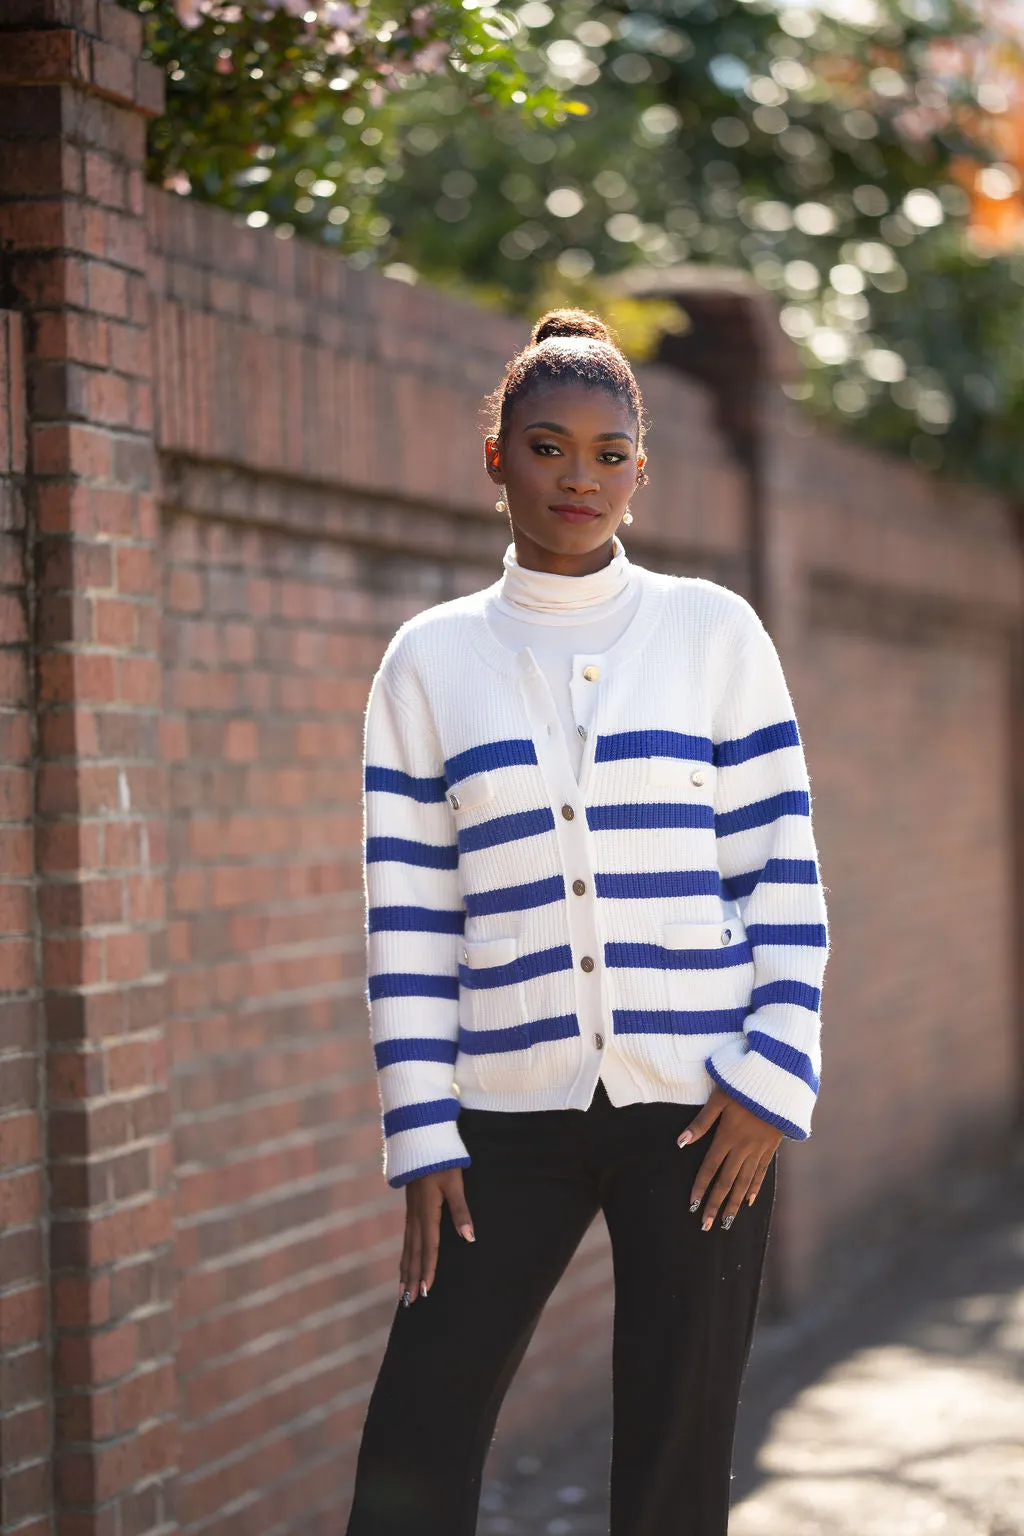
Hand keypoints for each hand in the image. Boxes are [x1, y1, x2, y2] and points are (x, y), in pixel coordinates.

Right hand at [399, 1167, 474, 1304]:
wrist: (421, 1141)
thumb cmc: (442, 1161)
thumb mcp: (455, 1183)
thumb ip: (461, 1211)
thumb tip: (469, 1238)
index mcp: (427, 1212)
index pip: (429, 1248)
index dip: (428, 1270)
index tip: (426, 1291)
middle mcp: (415, 1216)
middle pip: (414, 1253)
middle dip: (412, 1278)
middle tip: (409, 1303)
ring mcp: (410, 1213)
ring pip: (407, 1248)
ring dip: (405, 1271)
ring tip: (402, 1292)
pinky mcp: (410, 1209)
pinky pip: (406, 1238)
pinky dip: (405, 1255)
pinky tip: (404, 1264)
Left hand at [679, 1088, 781, 1231]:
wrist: (780, 1081)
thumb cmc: (744, 1086)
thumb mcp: (719, 1098)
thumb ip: (701, 1122)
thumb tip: (681, 1142)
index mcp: (727, 1137)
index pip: (710, 1168)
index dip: (700, 1187)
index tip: (691, 1206)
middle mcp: (742, 1148)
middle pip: (726, 1182)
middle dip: (715, 1205)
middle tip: (706, 1226)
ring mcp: (758, 1150)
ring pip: (744, 1182)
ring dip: (734, 1203)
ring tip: (726, 1222)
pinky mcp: (771, 1147)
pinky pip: (761, 1172)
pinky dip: (754, 1188)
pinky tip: (749, 1200)